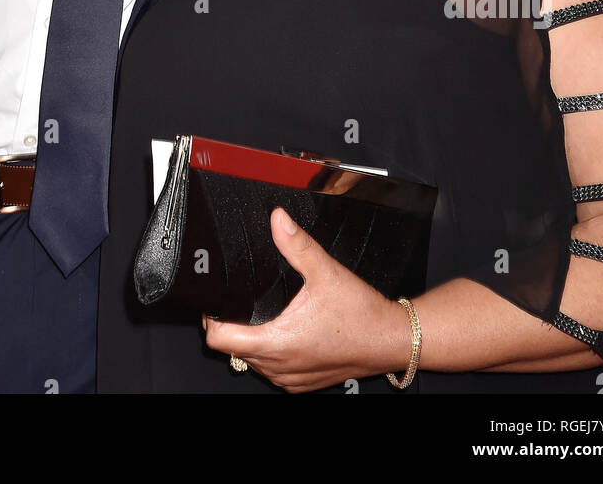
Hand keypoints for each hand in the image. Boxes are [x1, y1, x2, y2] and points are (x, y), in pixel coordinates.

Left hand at [202, 208, 410, 391]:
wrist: (390, 340)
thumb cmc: (362, 315)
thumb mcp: (326, 272)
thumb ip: (297, 245)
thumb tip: (277, 219)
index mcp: (277, 343)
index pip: (219, 339)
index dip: (212, 317)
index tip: (217, 300)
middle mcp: (279, 367)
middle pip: (232, 350)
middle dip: (231, 324)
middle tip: (241, 298)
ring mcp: (290, 379)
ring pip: (252, 362)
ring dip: (251, 339)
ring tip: (262, 312)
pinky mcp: (301, 383)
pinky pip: (272, 370)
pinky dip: (271, 352)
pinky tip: (284, 330)